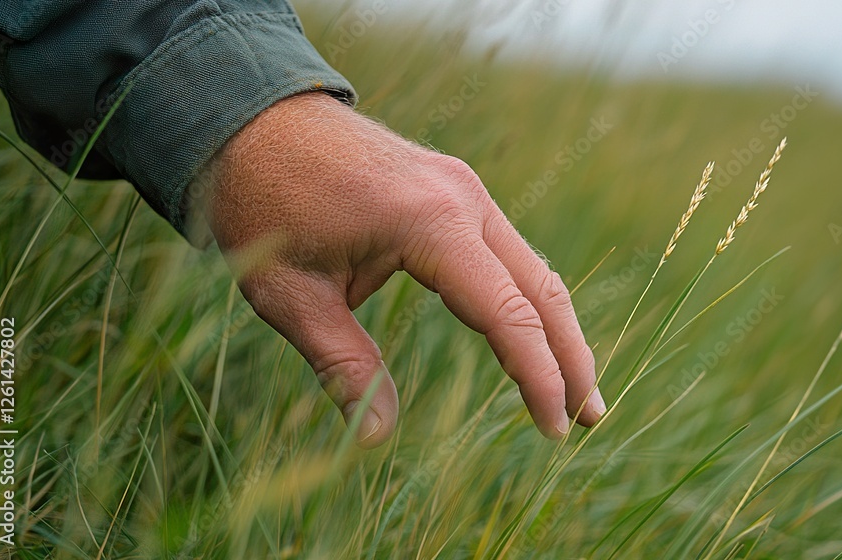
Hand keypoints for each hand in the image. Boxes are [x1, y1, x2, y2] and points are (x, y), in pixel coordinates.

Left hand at [201, 92, 604, 446]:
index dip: (537, 378)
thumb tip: (375, 438)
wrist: (251, 118)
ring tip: (575, 387)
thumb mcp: (289, 294)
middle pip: (542, 289)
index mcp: (429, 222)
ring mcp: (462, 188)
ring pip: (532, 267)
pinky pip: (506, 250)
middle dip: (572, 356)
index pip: (508, 314)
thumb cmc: (263, 202)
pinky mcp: (451, 188)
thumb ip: (342, 364)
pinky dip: (527, 298)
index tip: (552, 432)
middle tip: (590, 418)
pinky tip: (530, 333)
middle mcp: (463, 199)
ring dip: (557, 327)